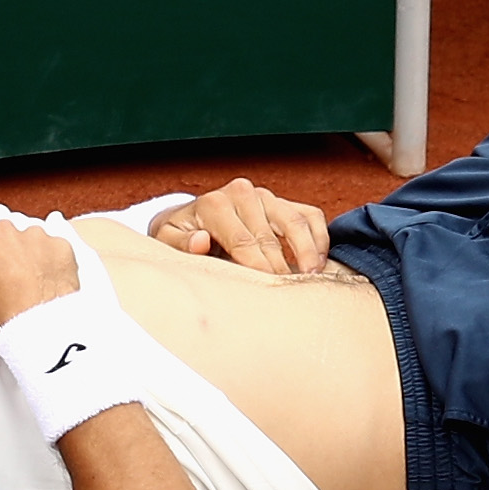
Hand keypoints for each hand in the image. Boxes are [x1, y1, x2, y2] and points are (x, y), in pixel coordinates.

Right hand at [0, 214, 86, 335]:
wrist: (38, 323)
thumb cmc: (2, 314)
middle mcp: (2, 232)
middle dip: (1, 249)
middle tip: (4, 275)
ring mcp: (33, 235)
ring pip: (28, 238)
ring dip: (27, 254)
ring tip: (29, 282)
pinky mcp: (58, 244)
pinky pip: (53, 247)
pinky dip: (52, 260)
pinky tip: (47, 281)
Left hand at [148, 178, 330, 274]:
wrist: (190, 219)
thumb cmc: (180, 236)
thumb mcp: (168, 240)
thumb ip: (182, 244)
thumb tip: (201, 241)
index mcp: (214, 204)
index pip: (243, 242)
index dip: (258, 268)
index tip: (269, 289)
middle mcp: (242, 193)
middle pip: (270, 237)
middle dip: (281, 268)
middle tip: (290, 296)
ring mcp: (266, 196)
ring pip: (295, 222)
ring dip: (308, 252)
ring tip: (311, 278)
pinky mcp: (283, 202)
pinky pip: (310, 216)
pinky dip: (319, 238)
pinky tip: (319, 263)